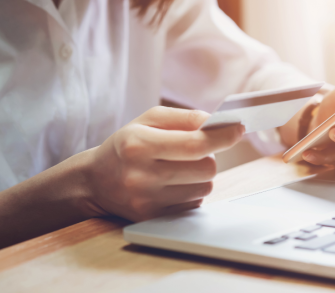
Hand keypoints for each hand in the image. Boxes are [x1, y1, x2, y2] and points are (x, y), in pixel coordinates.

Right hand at [83, 107, 244, 221]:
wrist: (96, 181)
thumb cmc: (128, 144)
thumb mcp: (149, 120)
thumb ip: (185, 117)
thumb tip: (217, 123)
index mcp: (138, 144)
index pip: (195, 144)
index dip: (223, 137)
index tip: (238, 129)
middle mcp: (140, 175)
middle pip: (206, 168)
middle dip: (210, 156)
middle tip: (197, 151)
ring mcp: (146, 201)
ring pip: (205, 187)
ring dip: (202, 176)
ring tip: (180, 168)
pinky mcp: (153, 219)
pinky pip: (194, 204)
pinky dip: (192, 192)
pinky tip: (174, 184)